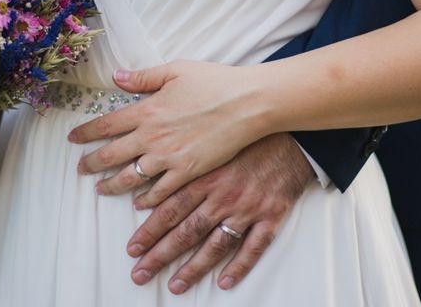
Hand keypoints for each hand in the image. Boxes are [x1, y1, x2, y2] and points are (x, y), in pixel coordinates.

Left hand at [71, 61, 272, 208]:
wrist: (248, 104)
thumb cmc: (214, 82)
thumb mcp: (176, 70)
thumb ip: (143, 77)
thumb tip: (115, 77)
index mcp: (146, 110)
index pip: (106, 124)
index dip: (86, 133)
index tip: (73, 139)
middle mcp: (151, 137)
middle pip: (111, 154)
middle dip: (91, 163)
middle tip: (80, 169)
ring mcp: (168, 157)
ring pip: (130, 176)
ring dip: (112, 184)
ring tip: (101, 189)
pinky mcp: (187, 172)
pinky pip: (159, 191)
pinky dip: (145, 198)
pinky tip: (138, 203)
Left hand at [126, 133, 313, 293]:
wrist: (289, 134)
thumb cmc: (246, 137)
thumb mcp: (208, 141)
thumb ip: (181, 161)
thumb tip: (150, 176)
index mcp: (205, 176)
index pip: (170, 209)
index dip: (149, 231)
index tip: (132, 248)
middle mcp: (223, 196)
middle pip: (186, 232)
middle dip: (160, 255)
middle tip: (140, 273)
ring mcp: (247, 209)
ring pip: (216, 245)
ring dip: (194, 268)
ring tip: (175, 285)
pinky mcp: (271, 216)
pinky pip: (254, 247)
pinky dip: (239, 266)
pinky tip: (224, 282)